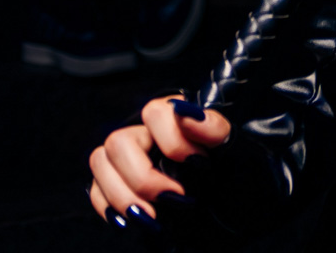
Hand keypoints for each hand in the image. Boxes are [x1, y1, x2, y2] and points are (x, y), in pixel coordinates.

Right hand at [87, 95, 230, 228]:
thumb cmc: (239, 179)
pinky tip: (132, 221)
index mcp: (175, 118)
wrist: (237, 215)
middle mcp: (147, 134)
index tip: (198, 164)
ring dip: (122, 195)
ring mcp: (129, 160)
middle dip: (143, 177)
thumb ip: (216, 130)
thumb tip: (187, 113)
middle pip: (119, 142)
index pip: (155, 113)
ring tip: (152, 217)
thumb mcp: (238, 154)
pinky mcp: (118, 186)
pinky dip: (109, 207)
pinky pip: (97, 190)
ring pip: (101, 163)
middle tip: (174, 198)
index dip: (173, 140)